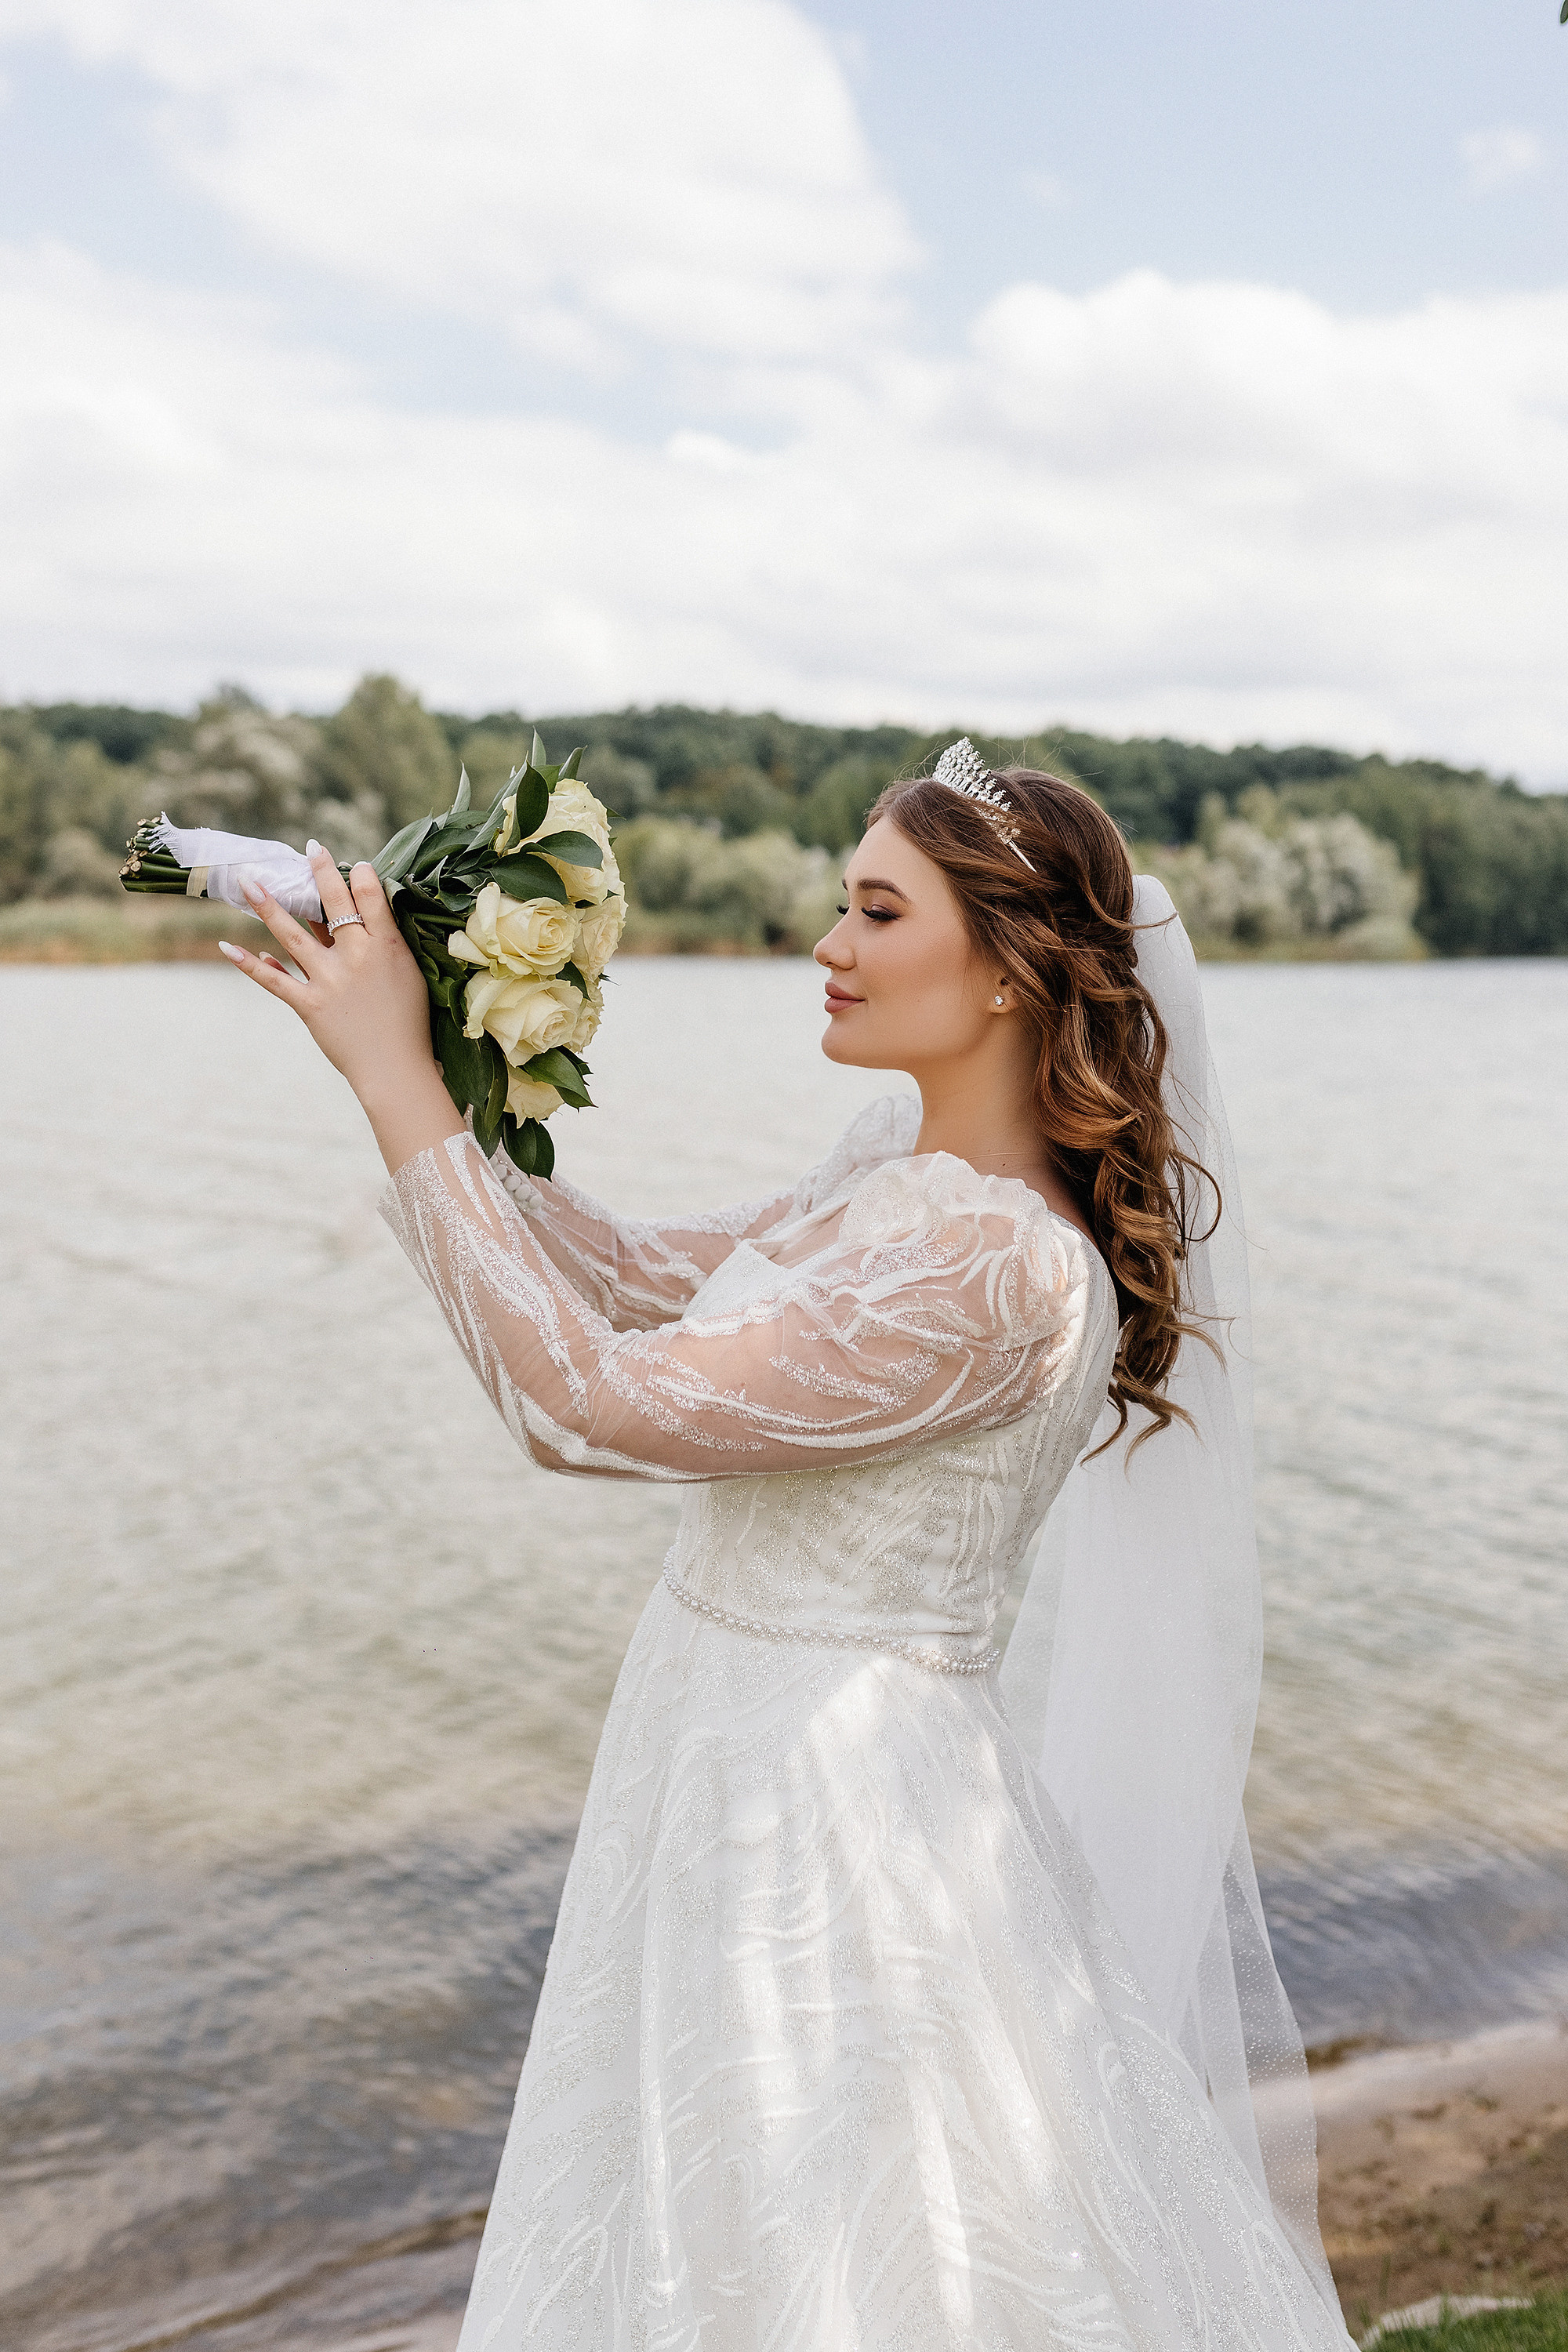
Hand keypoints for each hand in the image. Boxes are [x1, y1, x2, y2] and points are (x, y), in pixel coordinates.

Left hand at [219, 844, 465, 1172]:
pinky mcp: (309, 1004)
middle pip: (333, 904)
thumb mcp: (409, 975)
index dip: (361, 876)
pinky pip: (274, 980)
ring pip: (292, 934)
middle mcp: (356, 957)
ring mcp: (329, 980)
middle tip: (309, 848)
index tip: (354, 863)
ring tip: (248, 880)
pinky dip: (251, 964)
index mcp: (387, 948)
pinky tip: (230, 947)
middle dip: (320, 872)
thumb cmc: (409, 1023)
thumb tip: (368, 916)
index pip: (371, 898)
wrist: (395, 1069)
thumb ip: (388, 944)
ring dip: (267, 905)